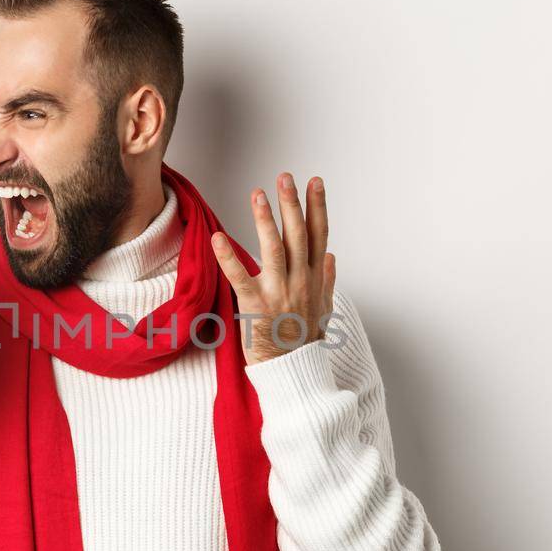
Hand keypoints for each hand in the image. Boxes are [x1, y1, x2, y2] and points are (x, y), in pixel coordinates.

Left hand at [211, 172, 334, 365]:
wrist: (292, 373)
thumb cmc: (304, 342)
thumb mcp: (323, 309)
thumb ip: (328, 280)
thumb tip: (332, 256)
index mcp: (314, 279)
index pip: (319, 235)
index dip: (317, 207)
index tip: (315, 182)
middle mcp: (300, 282)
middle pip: (298, 235)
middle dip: (292, 203)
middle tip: (285, 177)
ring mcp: (278, 293)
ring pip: (274, 249)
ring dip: (266, 219)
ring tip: (258, 194)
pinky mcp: (255, 306)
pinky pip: (240, 277)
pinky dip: (229, 257)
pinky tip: (218, 238)